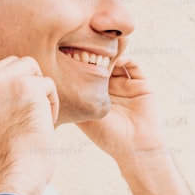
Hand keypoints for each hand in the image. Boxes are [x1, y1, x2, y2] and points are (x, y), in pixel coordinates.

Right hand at [0, 12, 58, 194]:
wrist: (10, 175)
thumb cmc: (4, 159)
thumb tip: (11, 81)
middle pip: (16, 64)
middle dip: (26, 87)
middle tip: (20, 120)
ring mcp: (1, 81)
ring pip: (33, 72)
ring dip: (39, 96)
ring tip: (28, 122)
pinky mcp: (24, 85)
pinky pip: (47, 85)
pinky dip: (51, 106)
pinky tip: (39, 125)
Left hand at [77, 56, 194, 194]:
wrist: (135, 147)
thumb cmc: (107, 136)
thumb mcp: (84, 118)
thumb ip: (73, 103)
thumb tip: (53, 88)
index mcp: (97, 96)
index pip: (88, 72)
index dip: (80, 63)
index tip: (72, 56)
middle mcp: (112, 89)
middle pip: (102, 64)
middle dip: (94, 54)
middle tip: (85, 47)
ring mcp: (127, 85)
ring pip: (117, 61)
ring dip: (110, 53)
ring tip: (100, 50)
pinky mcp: (142, 84)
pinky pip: (133, 65)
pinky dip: (125, 58)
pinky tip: (115, 59)